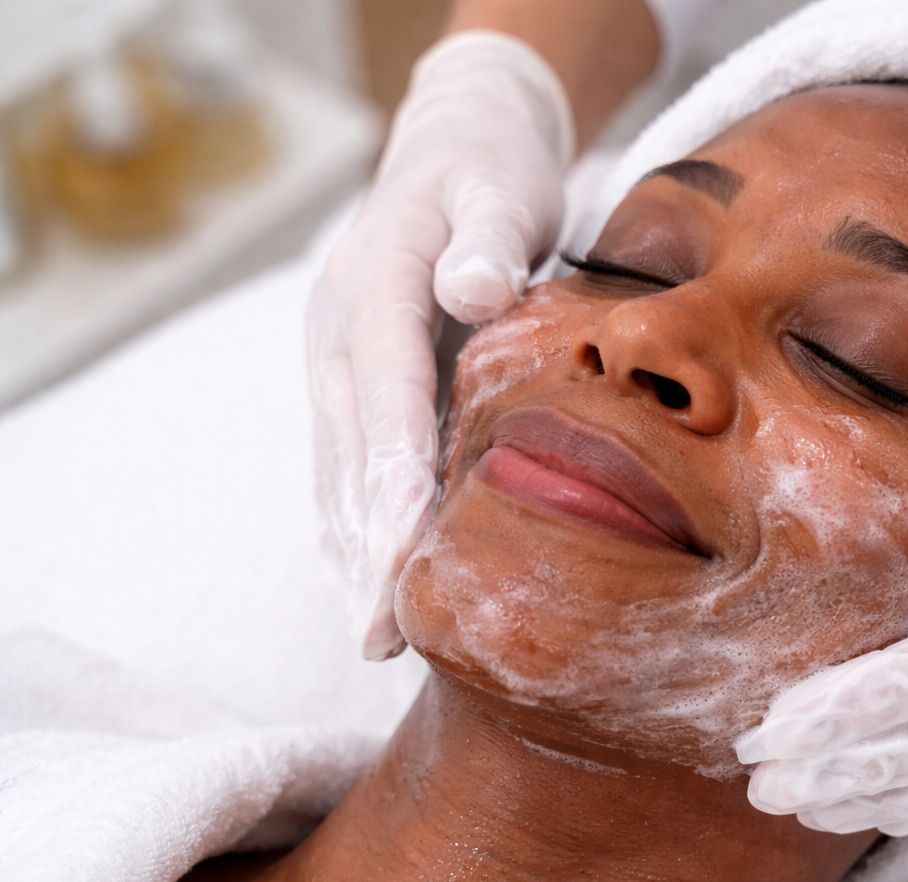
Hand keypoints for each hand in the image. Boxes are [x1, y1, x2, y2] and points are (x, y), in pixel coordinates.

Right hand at [306, 31, 572, 659]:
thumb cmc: (492, 171)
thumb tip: (473, 289)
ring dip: (351, 553)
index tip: (403, 548)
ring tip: (372, 638)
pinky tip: (367, 586)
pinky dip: (352, 526)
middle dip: (365, 543)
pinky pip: (343, 464)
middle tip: (384, 633)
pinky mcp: (348, 383)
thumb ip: (489, 233)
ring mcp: (334, 360)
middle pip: (350, 447)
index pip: (383, 388)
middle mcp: (338, 329)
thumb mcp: (499, 183)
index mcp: (374, 280)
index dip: (392, 471)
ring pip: (336, 468)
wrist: (454, 144)